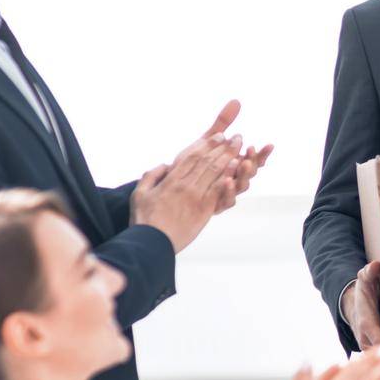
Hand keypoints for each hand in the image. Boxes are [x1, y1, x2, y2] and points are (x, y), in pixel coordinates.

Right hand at [130, 134, 238, 251]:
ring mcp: (196, 197)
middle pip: (207, 161)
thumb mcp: (140, 194)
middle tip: (236, 137)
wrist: (152, 242)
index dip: (207, 144)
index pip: (192, 157)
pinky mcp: (205, 209)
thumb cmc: (144, 219)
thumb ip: (151, 176)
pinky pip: (218, 190)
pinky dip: (228, 177)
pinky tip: (237, 168)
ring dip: (229, 157)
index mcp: (171, 180)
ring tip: (240, 147)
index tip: (218, 136)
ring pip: (215, 172)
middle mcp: (185, 185)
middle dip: (223, 147)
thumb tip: (165, 165)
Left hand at [170, 101, 272, 213]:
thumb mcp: (207, 140)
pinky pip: (226, 201)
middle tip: (251, 152)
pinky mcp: (215, 205)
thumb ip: (223, 123)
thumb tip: (237, 101)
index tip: (269, 145)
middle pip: (251, 173)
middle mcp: (234, 179)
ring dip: (243, 175)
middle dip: (254, 163)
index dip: (262, 154)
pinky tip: (226, 181)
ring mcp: (225, 193)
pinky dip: (228, 191)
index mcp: (235, 165)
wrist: (170, 186)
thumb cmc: (191, 163)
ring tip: (241, 163)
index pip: (254, 159)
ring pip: (241, 187)